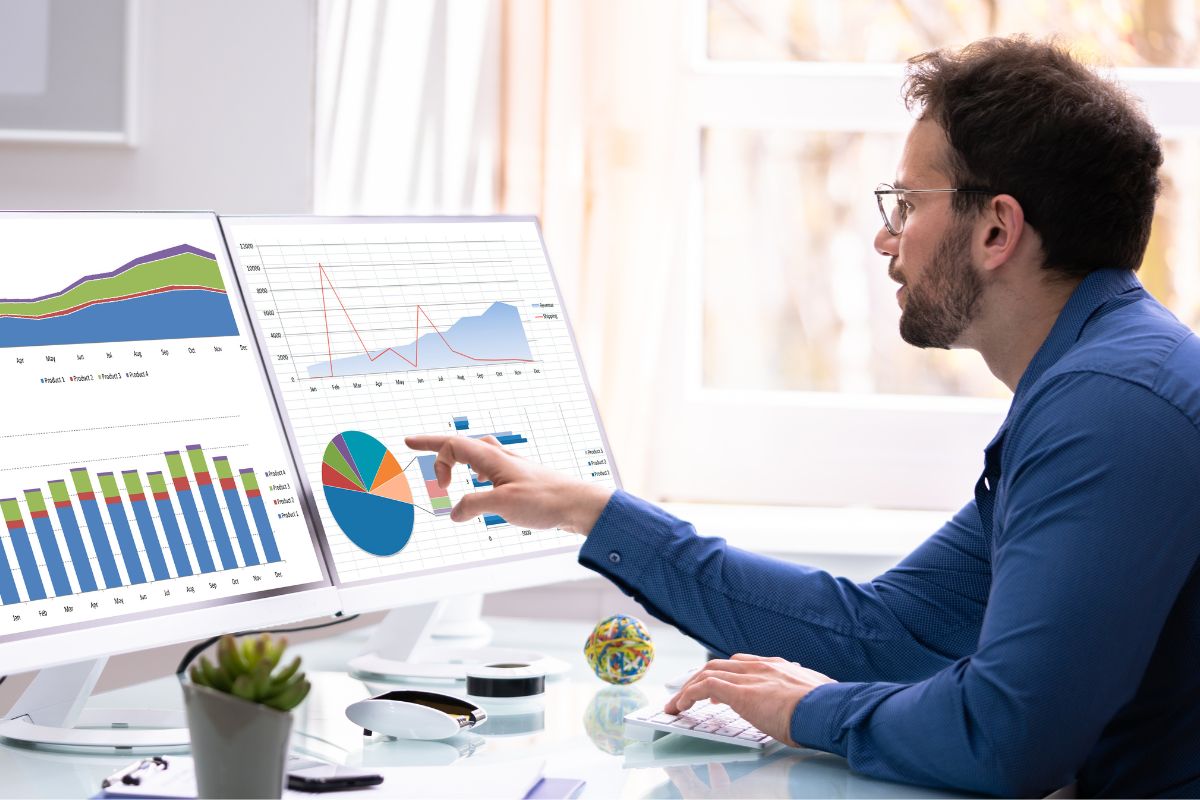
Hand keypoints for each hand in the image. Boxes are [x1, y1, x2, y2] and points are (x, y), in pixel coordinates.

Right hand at [404, 434, 613, 534]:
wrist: (578, 504)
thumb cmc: (545, 500)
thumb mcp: (502, 505)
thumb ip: (473, 506)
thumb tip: (453, 513)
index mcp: (491, 457)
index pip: (452, 444)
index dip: (431, 448)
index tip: (415, 453)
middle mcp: (499, 457)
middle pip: (461, 444)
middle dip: (437, 448)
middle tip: (415, 448)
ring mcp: (510, 466)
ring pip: (476, 454)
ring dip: (457, 460)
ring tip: (446, 473)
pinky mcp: (519, 478)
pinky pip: (488, 467)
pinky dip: (474, 472)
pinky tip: (480, 485)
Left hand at [665, 654, 836, 746]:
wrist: (829, 710)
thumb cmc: (829, 709)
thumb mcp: (817, 695)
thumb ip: (807, 694)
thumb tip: (816, 700)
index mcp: (779, 667)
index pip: (743, 663)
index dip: (727, 674)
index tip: (719, 690)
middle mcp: (761, 666)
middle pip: (720, 664)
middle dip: (701, 678)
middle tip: (689, 694)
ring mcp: (750, 677)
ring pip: (708, 672)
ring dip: (688, 687)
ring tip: (677, 704)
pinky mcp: (740, 692)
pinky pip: (704, 687)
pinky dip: (687, 695)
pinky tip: (680, 706)